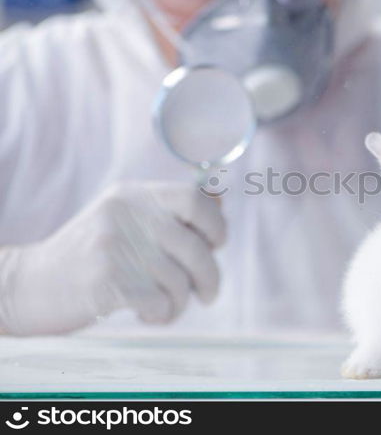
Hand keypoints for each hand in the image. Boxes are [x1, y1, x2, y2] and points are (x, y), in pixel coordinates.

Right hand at [0, 182, 226, 335]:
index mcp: (134, 194)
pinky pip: (159, 303)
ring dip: (180, 302)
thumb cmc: (92, 254)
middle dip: (210, 277)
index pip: (194, 199)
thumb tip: (219, 200)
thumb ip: (171, 211)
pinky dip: (161, 314)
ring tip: (164, 305)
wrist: (31, 284)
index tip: (216, 246)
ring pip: (179, 281)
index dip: (216, 225)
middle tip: (208, 294)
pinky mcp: (105, 280)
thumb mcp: (126, 218)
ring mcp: (113, 246)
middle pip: (195, 247)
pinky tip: (145, 312)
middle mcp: (125, 214)